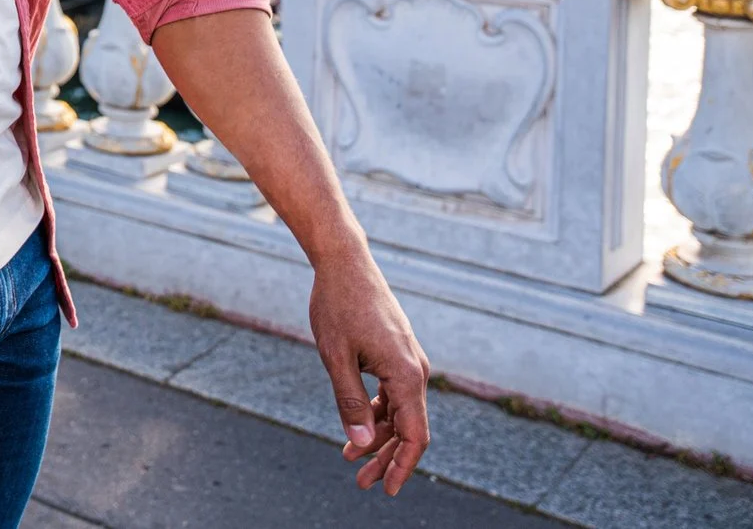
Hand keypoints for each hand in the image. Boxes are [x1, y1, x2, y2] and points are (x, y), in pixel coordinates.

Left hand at [308, 250, 431, 495]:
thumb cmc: (337, 305)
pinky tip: (357, 427)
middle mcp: (417, 370)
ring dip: (380, 438)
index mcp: (407, 374)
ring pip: (401, 413)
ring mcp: (409, 361)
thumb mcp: (336, 357)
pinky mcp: (398, 354)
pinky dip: (378, 413)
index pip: (415, 435)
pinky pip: (394, 394)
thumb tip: (364, 443)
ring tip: (350, 458)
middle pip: (409, 429)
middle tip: (360, 481)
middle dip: (386, 458)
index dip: (402, 466)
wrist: (344, 262)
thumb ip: (350, 402)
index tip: (387, 490)